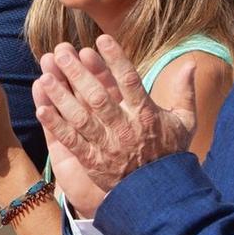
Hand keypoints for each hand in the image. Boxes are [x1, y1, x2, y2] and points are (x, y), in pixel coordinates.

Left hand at [30, 35, 196, 210]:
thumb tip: (192, 63)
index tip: (101, 40)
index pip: (129, 82)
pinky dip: (56, 125)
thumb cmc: (170, 154)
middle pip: (98, 96)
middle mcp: (125, 129)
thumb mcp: (185, 122)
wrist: (159, 195)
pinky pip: (71, 141)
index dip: (115, 59)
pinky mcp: (93, 162)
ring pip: (80, 116)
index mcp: (146, 115)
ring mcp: (107, 146)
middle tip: (62, 51)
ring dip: (62, 95)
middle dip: (79, 72)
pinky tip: (41, 108)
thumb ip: (185, 92)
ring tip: (45, 74)